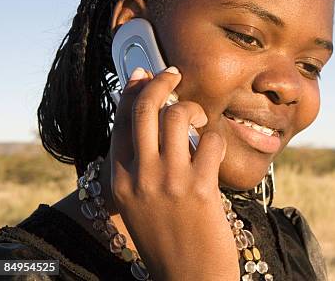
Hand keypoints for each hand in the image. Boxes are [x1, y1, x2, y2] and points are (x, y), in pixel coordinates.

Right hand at [110, 66, 238, 280]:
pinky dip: (216, 138)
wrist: (188, 278)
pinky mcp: (200, 188)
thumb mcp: (138, 204)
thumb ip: (138, 166)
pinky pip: (211, 141)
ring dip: (192, 109)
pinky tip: (215, 150)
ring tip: (200, 121)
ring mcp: (169, 181)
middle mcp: (139, 176)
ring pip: (178, 117)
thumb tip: (151, 125)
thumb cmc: (167, 239)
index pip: (120, 121)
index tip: (145, 76)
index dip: (134, 91)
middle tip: (174, 75)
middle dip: (161, 83)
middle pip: (144, 109)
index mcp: (118, 180)